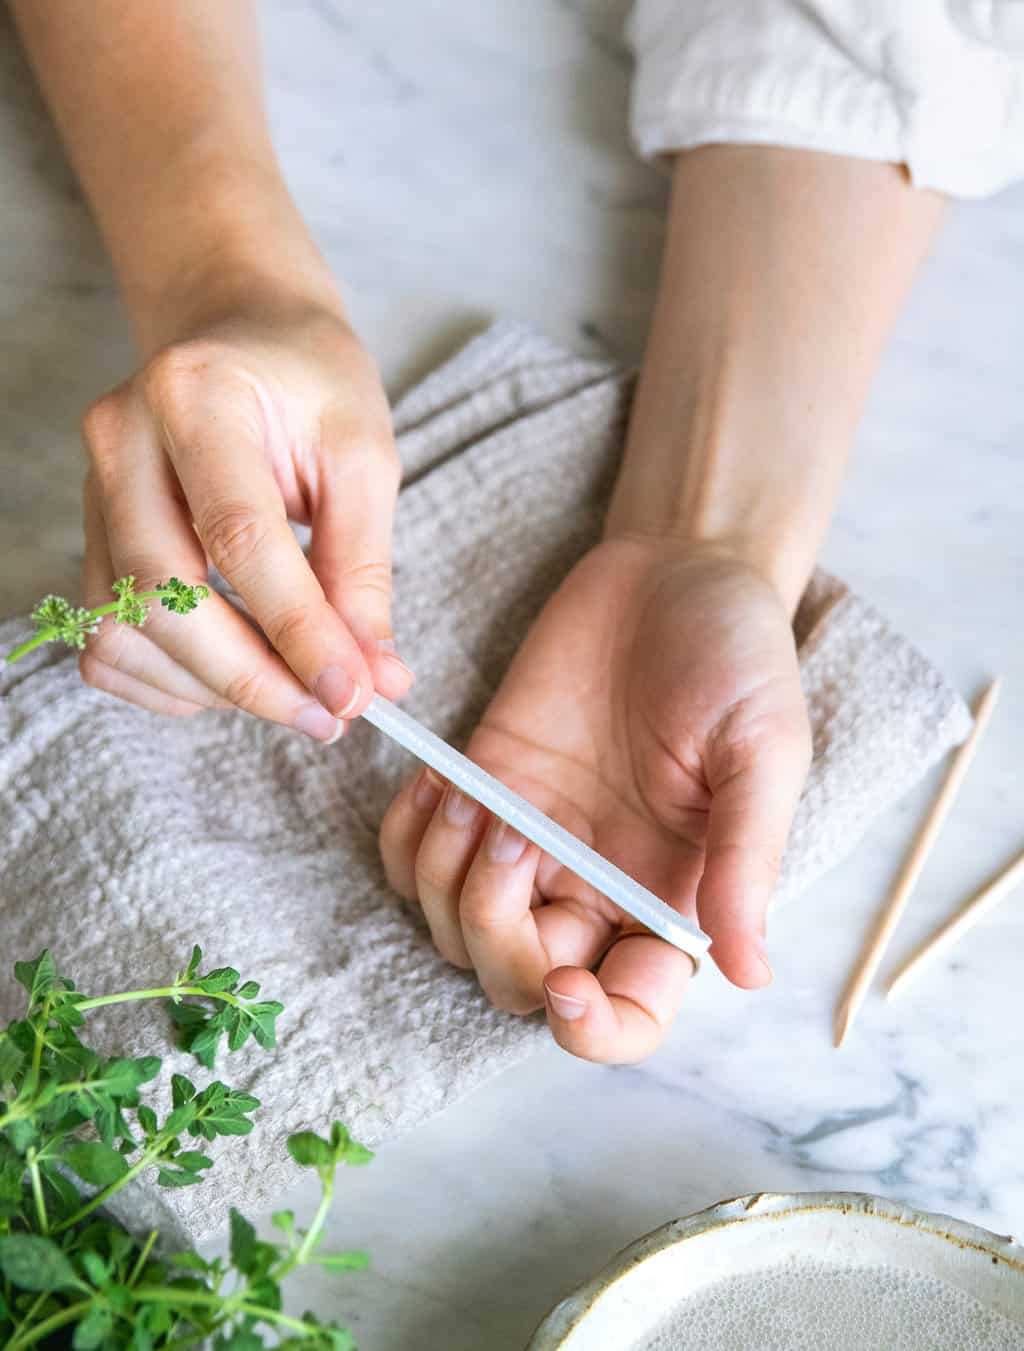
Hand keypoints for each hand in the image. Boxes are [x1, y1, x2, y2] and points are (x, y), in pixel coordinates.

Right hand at [78, 302, 411, 734]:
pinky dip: (171, 681)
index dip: (297, 631)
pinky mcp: (88, 539)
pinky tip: (234, 670)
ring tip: (292, 686)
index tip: (353, 696)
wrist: (240, 336)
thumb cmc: (309, 384)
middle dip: (251, 678)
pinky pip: (106, 642)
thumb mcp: (363, 455)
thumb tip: (374, 678)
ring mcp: (91, 494)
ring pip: (124, 632)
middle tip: (329, 714)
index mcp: (196, 396)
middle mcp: (122, 443)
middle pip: (164, 598)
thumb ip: (362, 569)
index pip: (239, 538)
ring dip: (212, 688)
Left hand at [381, 537, 810, 1062]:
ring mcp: (531, 840)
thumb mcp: (763, 748)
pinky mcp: (481, 786)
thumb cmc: (737, 655)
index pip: (629, 1015)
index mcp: (670, 898)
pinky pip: (412, 859)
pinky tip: (438, 789)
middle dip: (499, 936)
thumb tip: (748, 972)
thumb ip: (747, 856)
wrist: (676, 568)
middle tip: (519, 839)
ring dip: (445, 882)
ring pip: (456, 931)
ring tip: (477, 800)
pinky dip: (404, 840)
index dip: (592, 1031)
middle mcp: (595, 886)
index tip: (563, 982)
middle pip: (520, 982)